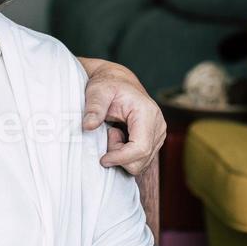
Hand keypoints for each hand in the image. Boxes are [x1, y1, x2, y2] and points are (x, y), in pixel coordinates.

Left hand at [81, 57, 166, 174]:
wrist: (119, 82)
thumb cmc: (108, 85)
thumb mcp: (97, 92)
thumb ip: (94, 108)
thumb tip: (88, 126)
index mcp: (148, 113)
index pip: (141, 148)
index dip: (121, 158)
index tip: (103, 159)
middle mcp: (158, 125)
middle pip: (141, 160)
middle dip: (119, 156)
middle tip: (108, 134)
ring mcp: (158, 134)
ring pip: (141, 163)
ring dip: (122, 155)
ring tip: (114, 132)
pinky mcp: (154, 141)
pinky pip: (141, 160)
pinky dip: (126, 155)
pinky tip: (120, 138)